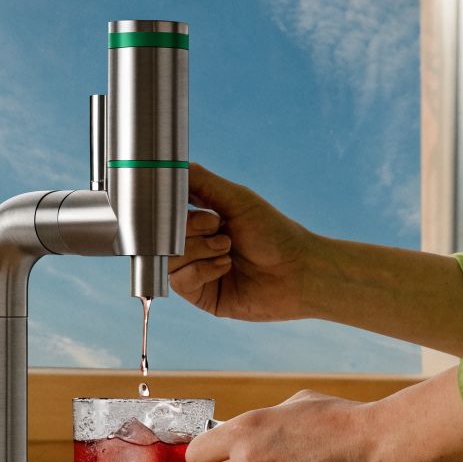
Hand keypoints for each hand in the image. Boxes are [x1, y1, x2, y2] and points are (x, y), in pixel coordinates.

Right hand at [169, 163, 315, 321]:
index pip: (166, 212)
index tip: (186, 203)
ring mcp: (198, 271)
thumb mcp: (237, 199)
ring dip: (197, 249)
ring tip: (227, 247)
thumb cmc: (274, 232)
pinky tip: (225, 265)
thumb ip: (201, 181)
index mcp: (202, 221)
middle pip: (163, 235)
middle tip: (217, 226)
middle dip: (190, 228)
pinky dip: (201, 270)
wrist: (299, 270)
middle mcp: (197, 246)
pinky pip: (180, 282)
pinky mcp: (203, 295)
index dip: (170, 208)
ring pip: (169, 258)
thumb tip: (171, 165)